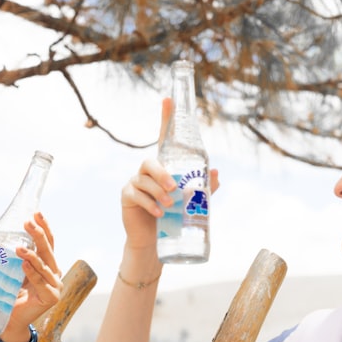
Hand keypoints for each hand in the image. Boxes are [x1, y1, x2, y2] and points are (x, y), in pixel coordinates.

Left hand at [0, 212, 62, 339]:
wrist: (7, 320)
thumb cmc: (7, 292)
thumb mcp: (3, 266)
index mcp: (47, 263)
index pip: (48, 242)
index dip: (44, 227)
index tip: (36, 213)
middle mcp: (54, 273)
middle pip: (48, 250)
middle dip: (38, 235)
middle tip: (28, 222)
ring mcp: (55, 285)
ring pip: (45, 266)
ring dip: (32, 255)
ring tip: (19, 248)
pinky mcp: (51, 297)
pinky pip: (41, 283)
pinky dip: (33, 274)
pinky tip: (24, 265)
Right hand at [119, 98, 218, 251]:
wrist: (153, 242)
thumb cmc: (172, 218)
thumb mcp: (189, 202)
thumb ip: (202, 188)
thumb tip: (215, 173)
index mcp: (162, 167)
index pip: (163, 138)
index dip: (165, 118)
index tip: (168, 99)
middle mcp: (146, 172)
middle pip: (150, 162)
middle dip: (162, 174)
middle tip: (175, 189)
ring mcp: (134, 183)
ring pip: (143, 180)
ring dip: (158, 192)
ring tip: (170, 205)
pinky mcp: (127, 197)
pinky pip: (135, 195)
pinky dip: (149, 203)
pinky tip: (158, 212)